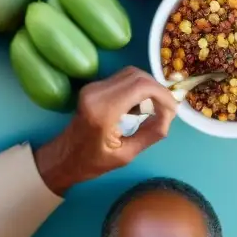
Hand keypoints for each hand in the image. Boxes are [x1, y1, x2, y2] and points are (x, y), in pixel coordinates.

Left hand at [33, 67, 177, 195]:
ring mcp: (94, 87)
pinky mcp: (94, 87)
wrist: (63, 157)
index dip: (162, 94)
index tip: (172, 111)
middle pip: (138, 76)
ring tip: (157, 107)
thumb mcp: (126, 155)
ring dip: (148, 87)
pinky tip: (142, 105)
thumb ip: (150, 134)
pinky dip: (138, 87)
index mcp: (103, 111)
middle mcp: (97, 93)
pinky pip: (123, 78)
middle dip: (158, 90)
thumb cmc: (92, 162)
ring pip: (131, 73)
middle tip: (168, 109)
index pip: (141, 87)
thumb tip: (169, 117)